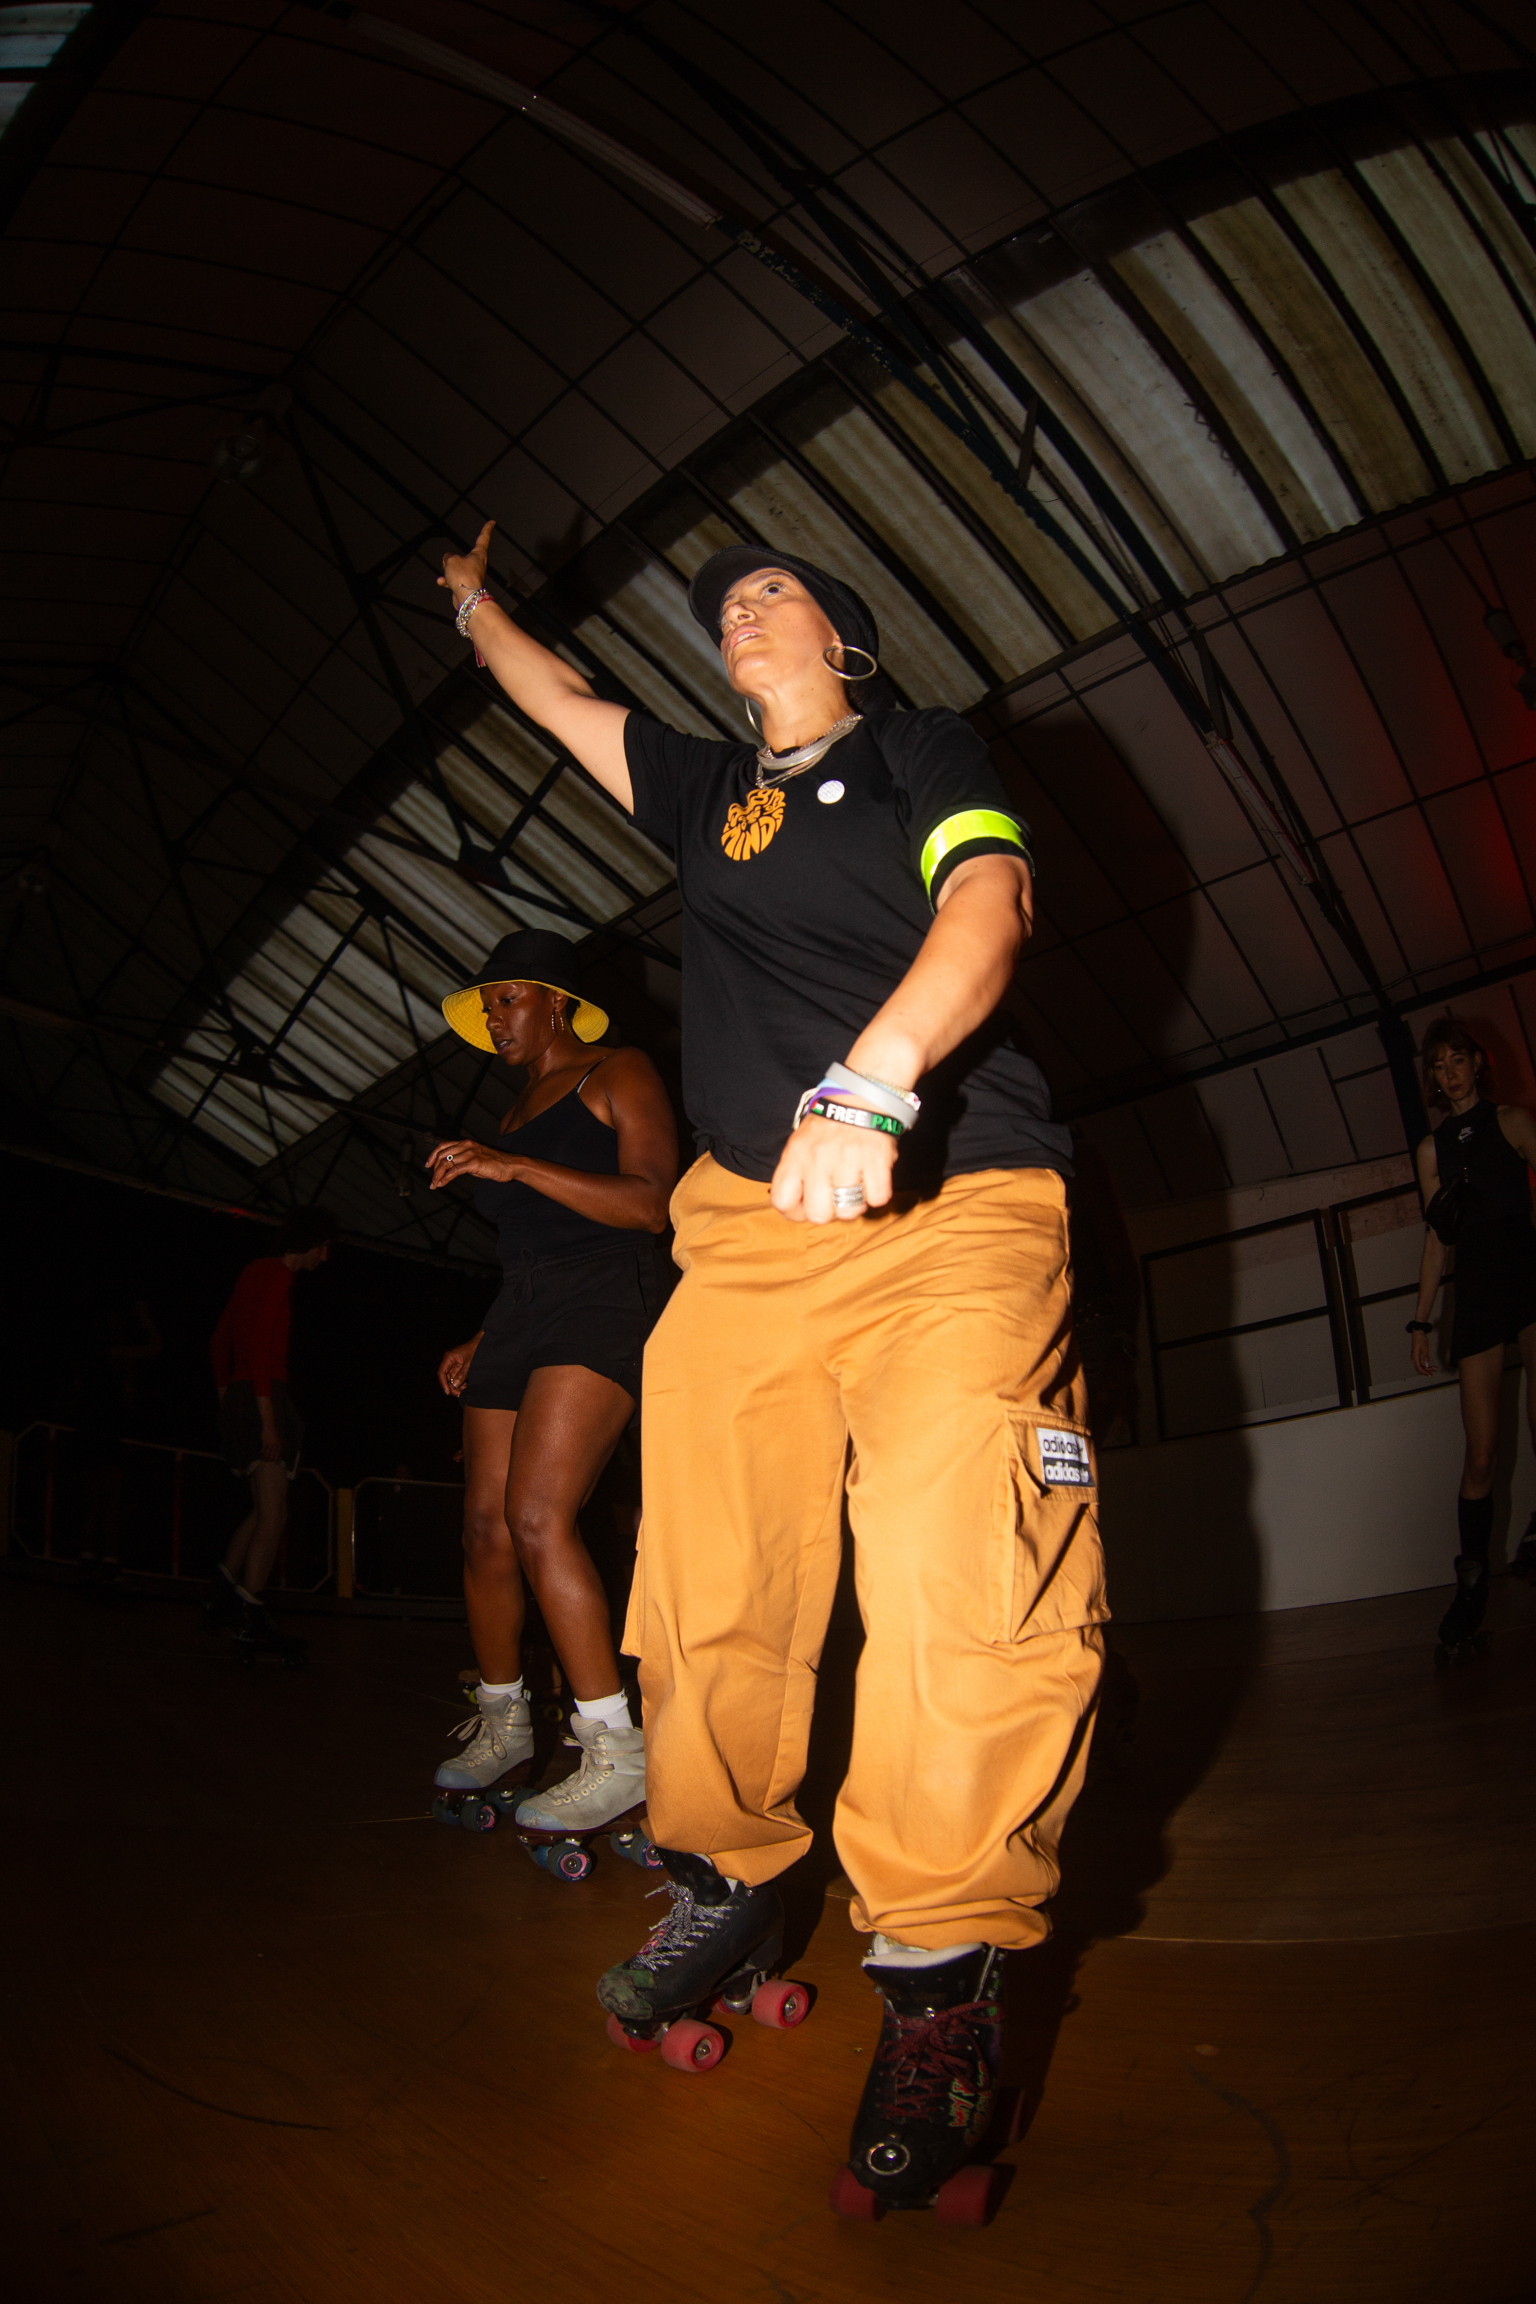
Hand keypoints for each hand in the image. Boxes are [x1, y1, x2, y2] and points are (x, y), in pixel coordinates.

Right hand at [257, 1406, 283, 1463]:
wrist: (271, 1426)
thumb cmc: (275, 1432)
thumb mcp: (279, 1440)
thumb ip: (277, 1446)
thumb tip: (277, 1454)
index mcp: (280, 1446)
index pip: (277, 1457)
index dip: (274, 1460)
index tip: (271, 1460)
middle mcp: (276, 1446)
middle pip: (272, 1457)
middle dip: (268, 1460)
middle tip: (265, 1460)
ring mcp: (270, 1445)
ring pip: (267, 1455)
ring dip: (264, 1457)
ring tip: (263, 1457)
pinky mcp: (265, 1442)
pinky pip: (263, 1450)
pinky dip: (262, 1452)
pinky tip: (261, 1452)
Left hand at [426, 1138, 520, 1190]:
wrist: (512, 1165)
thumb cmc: (496, 1164)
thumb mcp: (476, 1159)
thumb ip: (464, 1161)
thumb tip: (452, 1168)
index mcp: (466, 1143)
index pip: (443, 1146)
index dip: (433, 1155)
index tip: (427, 1165)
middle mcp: (466, 1146)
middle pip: (442, 1155)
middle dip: (433, 1169)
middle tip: (432, 1180)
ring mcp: (471, 1153)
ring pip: (446, 1163)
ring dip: (438, 1176)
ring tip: (435, 1185)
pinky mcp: (475, 1162)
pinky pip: (455, 1170)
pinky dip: (446, 1178)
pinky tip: (442, 1184)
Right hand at [438, 518, 493, 604]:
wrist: (467, 597)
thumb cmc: (462, 576)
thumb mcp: (451, 560)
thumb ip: (448, 557)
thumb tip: (448, 562)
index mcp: (478, 554)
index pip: (483, 538)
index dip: (486, 529)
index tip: (492, 522)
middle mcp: (478, 565)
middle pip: (465, 556)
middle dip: (454, 559)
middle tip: (450, 564)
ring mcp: (472, 576)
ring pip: (457, 569)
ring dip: (449, 571)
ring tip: (447, 575)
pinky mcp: (467, 586)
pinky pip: (454, 580)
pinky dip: (447, 581)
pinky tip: (441, 582)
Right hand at [438, 1336, 481, 1396]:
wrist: (482, 1343)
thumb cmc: (475, 1349)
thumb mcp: (470, 1362)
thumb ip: (462, 1373)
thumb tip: (455, 1385)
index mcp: (449, 1358)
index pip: (442, 1373)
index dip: (443, 1383)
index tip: (447, 1392)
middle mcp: (450, 1362)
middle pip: (446, 1378)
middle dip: (451, 1387)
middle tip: (458, 1395)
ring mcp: (454, 1366)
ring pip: (452, 1380)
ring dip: (456, 1387)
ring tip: (463, 1392)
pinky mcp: (460, 1369)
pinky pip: (457, 1379)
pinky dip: (460, 1384)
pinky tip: (465, 1387)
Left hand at [769, 1112, 897, 1224]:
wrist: (860, 1097)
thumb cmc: (828, 1126)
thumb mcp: (800, 1143)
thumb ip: (795, 1173)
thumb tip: (798, 1208)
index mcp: (795, 1155)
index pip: (782, 1201)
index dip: (794, 1212)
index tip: (806, 1205)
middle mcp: (818, 1159)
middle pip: (818, 1215)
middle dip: (829, 1213)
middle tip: (835, 1198)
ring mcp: (848, 1160)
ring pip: (849, 1212)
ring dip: (855, 1204)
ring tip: (856, 1186)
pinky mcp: (876, 1159)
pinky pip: (877, 1198)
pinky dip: (877, 1194)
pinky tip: (872, 1178)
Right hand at [1410, 1331, 1434, 1376]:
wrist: (1418, 1333)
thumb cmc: (1421, 1339)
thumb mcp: (1425, 1348)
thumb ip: (1426, 1357)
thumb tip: (1427, 1365)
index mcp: (1415, 1357)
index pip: (1419, 1368)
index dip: (1425, 1372)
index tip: (1430, 1375)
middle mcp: (1413, 1358)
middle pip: (1419, 1368)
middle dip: (1426, 1371)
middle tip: (1434, 1372)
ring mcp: (1414, 1357)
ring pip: (1420, 1366)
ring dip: (1426, 1369)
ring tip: (1434, 1369)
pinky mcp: (1416, 1356)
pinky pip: (1420, 1363)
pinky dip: (1425, 1365)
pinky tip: (1430, 1366)